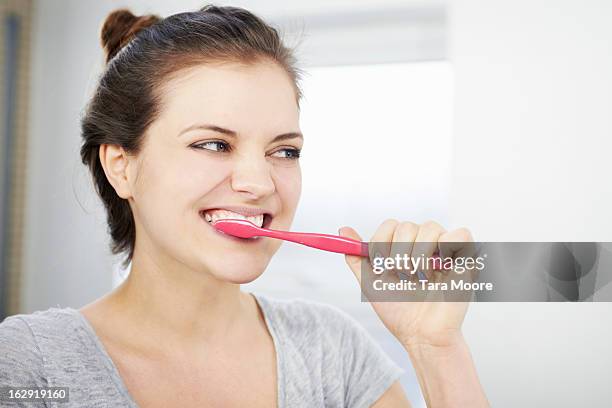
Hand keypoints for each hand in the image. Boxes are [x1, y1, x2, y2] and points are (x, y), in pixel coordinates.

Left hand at [339, 220, 475, 348]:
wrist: (421, 334)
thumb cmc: (400, 311)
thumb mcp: (370, 283)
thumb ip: (357, 258)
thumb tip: (343, 229)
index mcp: (403, 247)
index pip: (390, 226)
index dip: (382, 243)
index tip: (381, 266)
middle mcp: (423, 244)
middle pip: (406, 225)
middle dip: (398, 252)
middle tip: (401, 274)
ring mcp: (444, 249)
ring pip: (430, 226)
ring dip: (419, 253)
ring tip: (419, 276)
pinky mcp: (466, 257)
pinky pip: (460, 233)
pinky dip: (448, 246)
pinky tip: (440, 268)